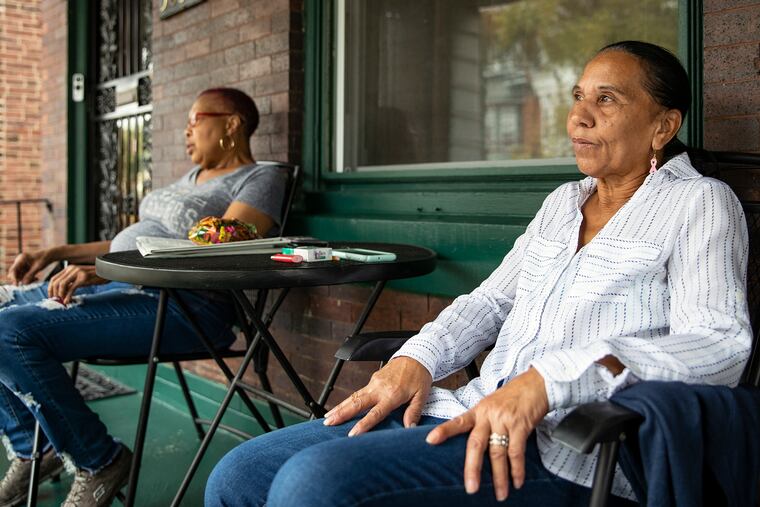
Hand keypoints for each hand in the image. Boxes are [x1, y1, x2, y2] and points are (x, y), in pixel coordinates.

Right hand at [8, 250, 52, 284]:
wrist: (50, 255)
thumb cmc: (45, 258)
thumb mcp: (38, 267)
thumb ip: (31, 274)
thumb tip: (24, 283)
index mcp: (21, 258)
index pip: (13, 269)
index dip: (13, 278)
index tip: (16, 285)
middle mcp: (19, 261)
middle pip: (15, 273)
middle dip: (21, 279)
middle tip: (29, 283)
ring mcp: (21, 265)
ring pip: (20, 276)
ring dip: (26, 279)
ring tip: (36, 279)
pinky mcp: (25, 268)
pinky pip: (24, 275)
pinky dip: (29, 278)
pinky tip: (37, 278)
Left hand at [47, 265, 105, 303]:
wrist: (108, 272)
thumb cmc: (95, 277)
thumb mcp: (81, 279)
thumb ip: (72, 283)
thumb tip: (63, 293)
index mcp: (69, 268)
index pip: (54, 278)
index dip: (50, 289)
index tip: (51, 297)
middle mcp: (71, 269)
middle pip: (56, 281)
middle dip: (53, 293)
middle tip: (56, 301)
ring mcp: (77, 272)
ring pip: (62, 284)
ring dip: (60, 295)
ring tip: (61, 301)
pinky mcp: (83, 278)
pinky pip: (72, 288)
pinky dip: (68, 296)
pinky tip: (68, 301)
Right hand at [323, 356, 432, 435]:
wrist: (416, 355)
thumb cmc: (420, 375)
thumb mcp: (422, 395)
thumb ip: (414, 412)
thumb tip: (409, 428)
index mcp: (392, 394)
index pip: (375, 412)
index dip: (363, 424)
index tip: (352, 433)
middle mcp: (380, 388)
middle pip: (357, 402)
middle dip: (341, 413)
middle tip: (328, 423)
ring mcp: (374, 382)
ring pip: (353, 396)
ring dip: (339, 407)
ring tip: (327, 418)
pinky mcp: (373, 379)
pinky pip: (358, 392)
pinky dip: (347, 401)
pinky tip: (340, 409)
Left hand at [425, 367, 548, 501]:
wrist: (535, 384)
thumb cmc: (512, 397)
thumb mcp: (490, 405)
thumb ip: (481, 422)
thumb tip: (473, 447)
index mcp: (478, 411)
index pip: (458, 422)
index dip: (444, 431)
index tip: (430, 441)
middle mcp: (488, 416)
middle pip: (476, 444)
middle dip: (473, 468)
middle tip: (471, 488)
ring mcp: (504, 420)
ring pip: (497, 453)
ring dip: (499, 477)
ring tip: (500, 494)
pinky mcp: (520, 425)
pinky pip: (516, 452)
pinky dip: (517, 469)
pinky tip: (516, 482)